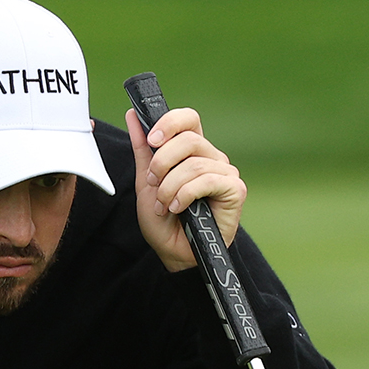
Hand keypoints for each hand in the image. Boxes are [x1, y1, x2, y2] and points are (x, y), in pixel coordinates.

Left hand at [127, 107, 244, 271]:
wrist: (175, 253)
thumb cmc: (165, 221)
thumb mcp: (146, 181)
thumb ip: (142, 149)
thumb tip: (133, 115)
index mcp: (193, 151)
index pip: (188, 119)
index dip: (169, 123)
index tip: (151, 140)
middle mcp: (212, 157)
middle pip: (188, 139)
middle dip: (162, 163)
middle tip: (153, 184)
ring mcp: (226, 172)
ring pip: (194, 164)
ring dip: (170, 187)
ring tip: (164, 205)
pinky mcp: (235, 189)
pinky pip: (207, 181)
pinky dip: (186, 195)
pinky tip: (179, 208)